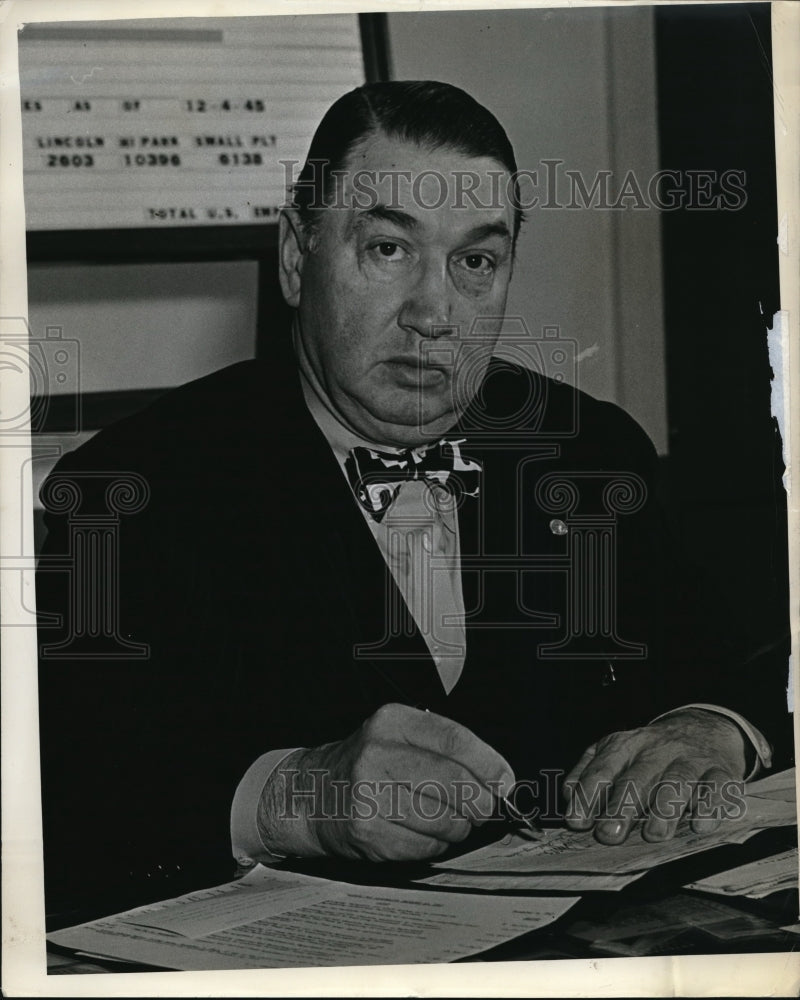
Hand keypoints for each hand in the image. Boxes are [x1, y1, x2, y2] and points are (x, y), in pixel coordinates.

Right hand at [258, 703, 514, 862]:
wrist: (312, 793)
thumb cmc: (367, 765)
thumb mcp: (400, 737)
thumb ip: (449, 751)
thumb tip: (500, 781)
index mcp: (392, 721)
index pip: (454, 740)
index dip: (488, 764)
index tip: (505, 782)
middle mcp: (378, 753)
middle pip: (454, 783)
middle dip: (478, 802)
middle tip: (480, 808)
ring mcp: (369, 794)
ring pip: (444, 820)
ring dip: (456, 827)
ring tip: (443, 820)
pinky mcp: (367, 832)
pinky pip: (425, 847)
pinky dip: (433, 846)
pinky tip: (419, 833)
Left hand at [563, 708, 748, 843]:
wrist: (703, 727)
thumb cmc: (651, 751)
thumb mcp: (615, 752)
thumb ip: (589, 772)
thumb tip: (567, 795)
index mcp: (625, 745)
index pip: (603, 768)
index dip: (588, 795)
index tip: (576, 822)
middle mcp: (657, 749)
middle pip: (638, 777)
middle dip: (622, 807)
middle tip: (610, 835)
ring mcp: (690, 759)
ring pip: (677, 781)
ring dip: (664, 809)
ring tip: (654, 834)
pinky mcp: (722, 771)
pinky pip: (718, 787)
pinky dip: (711, 805)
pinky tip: (700, 824)